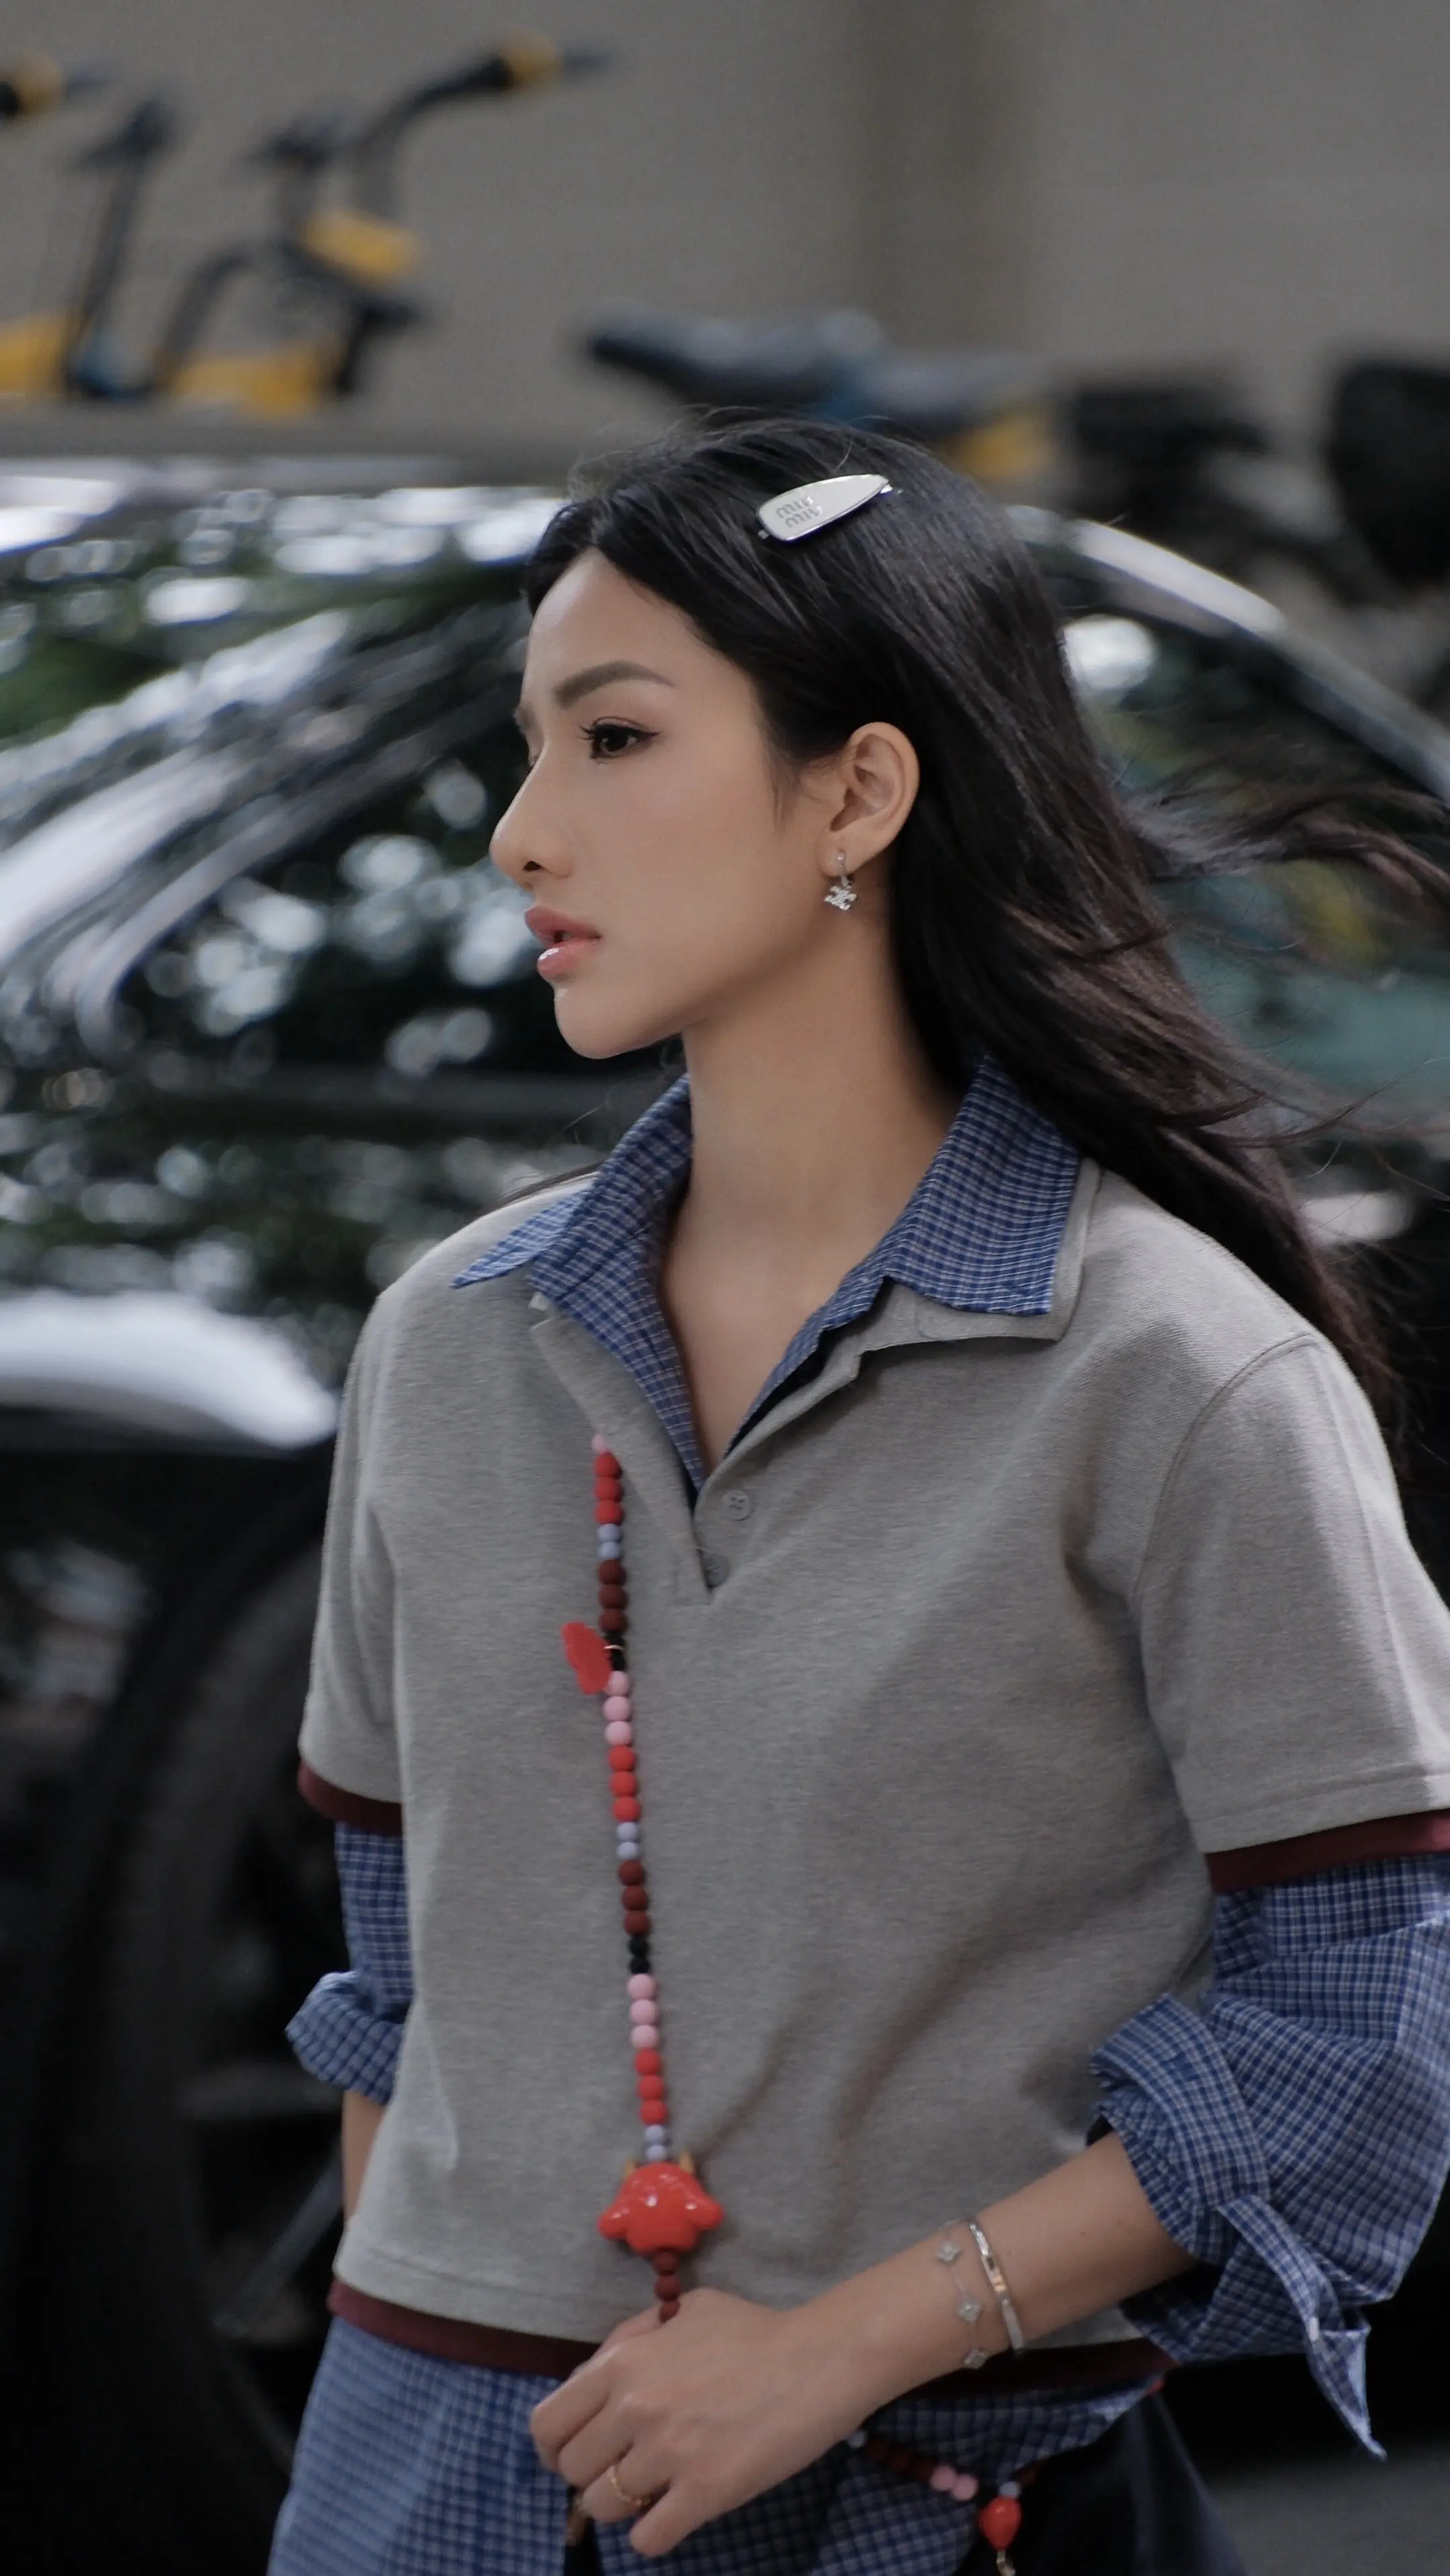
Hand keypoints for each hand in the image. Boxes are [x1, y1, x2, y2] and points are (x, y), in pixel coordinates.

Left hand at [530, 2288, 869, 2555]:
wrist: (818, 2360)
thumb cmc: (753, 2330)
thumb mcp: (683, 2311)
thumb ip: (632, 2339)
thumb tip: (596, 2374)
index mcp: (623, 2362)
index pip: (547, 2423)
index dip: (555, 2446)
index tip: (578, 2453)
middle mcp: (635, 2407)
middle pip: (572, 2471)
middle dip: (592, 2474)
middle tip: (624, 2470)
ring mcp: (668, 2453)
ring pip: (604, 2508)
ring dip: (623, 2505)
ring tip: (654, 2490)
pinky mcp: (705, 2492)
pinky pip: (648, 2539)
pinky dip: (654, 2533)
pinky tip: (676, 2512)